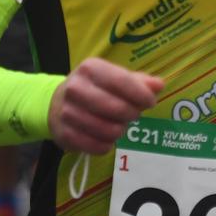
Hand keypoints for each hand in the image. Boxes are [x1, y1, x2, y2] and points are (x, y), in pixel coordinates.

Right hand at [48, 58, 162, 154]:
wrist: (56, 103)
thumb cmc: (94, 88)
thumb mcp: (113, 78)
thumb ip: (139, 81)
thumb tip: (159, 85)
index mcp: (90, 68)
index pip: (121, 82)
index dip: (141, 95)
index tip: (150, 102)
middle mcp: (75, 88)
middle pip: (117, 108)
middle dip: (132, 114)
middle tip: (133, 115)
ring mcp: (67, 112)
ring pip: (109, 130)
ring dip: (119, 131)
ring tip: (117, 124)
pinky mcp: (64, 134)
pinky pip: (97, 146)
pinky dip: (107, 145)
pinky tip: (105, 137)